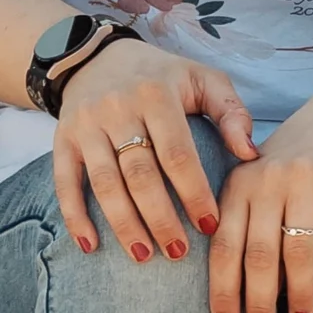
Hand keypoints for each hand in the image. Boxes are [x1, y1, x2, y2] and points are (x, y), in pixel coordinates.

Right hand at [54, 38, 255, 266]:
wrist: (97, 57)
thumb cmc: (162, 75)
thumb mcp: (203, 79)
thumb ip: (231, 112)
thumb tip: (249, 154)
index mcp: (159, 93)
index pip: (178, 153)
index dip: (193, 191)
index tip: (209, 224)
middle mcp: (120, 108)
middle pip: (140, 174)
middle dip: (160, 217)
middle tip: (178, 252)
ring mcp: (88, 125)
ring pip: (105, 183)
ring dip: (123, 224)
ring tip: (144, 254)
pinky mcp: (63, 140)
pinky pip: (66, 183)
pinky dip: (75, 216)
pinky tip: (90, 244)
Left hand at [209, 79, 312, 312]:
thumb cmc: (290, 158)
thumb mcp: (255, 179)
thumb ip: (241, 221)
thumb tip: (235, 290)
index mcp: (239, 184)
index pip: (224, 247)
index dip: (223, 291)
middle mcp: (269, 179)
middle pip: (259, 255)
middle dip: (260, 303)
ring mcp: (306, 177)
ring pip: (297, 250)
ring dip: (299, 292)